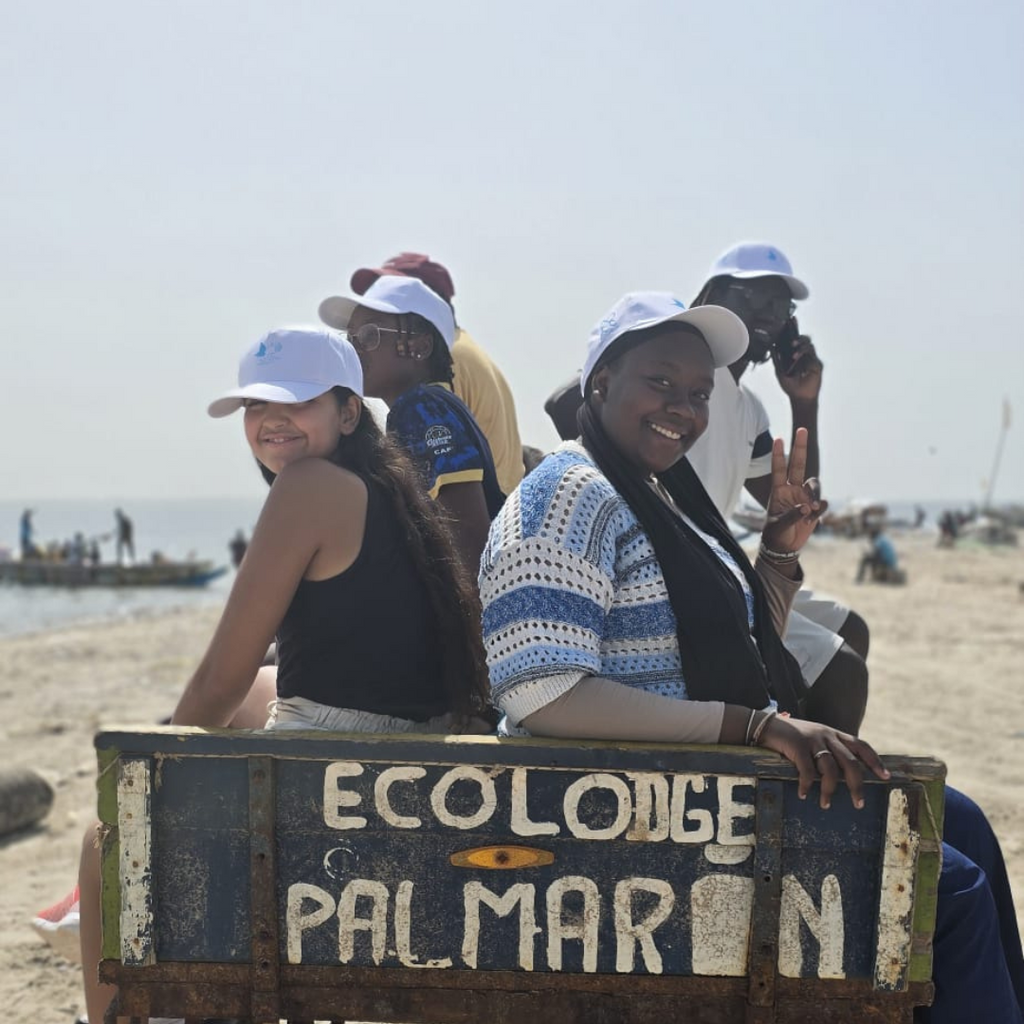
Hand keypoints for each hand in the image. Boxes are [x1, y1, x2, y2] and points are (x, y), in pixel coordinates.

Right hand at [758, 714, 889, 808]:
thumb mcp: (815, 738)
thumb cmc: (791, 736)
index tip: (886, 777)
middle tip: (859, 804)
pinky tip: (803, 794)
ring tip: (825, 805)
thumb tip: (844, 773)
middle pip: (851, 762)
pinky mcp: (797, 745)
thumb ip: (829, 749)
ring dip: (829, 790)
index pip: (861, 745)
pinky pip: (807, 770)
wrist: (766, 725)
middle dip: (857, 785)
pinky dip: (807, 785)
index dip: (875, 761)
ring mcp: (812, 739)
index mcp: (834, 733)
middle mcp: (827, 735)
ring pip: (830, 769)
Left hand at [760, 427, 827, 553]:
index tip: (778, 439)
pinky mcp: (814, 508)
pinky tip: (812, 519)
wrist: (784, 547)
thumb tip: (807, 507)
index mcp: (779, 491)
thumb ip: (793, 515)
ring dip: (814, 495)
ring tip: (809, 510)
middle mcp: (792, 490)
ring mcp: (804, 497)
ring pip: (814, 486)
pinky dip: (819, 510)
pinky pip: (821, 504)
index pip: (778, 469)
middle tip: (801, 429)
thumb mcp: (780, 525)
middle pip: (798, 465)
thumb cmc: (776, 534)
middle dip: (799, 447)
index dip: (778, 455)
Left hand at [776, 335, 822, 402]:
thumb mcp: (779, 371)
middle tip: (792, 340)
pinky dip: (805, 355)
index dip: (794, 329)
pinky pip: (812, 356)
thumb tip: (772, 347)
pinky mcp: (816, 364)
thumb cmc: (790, 385)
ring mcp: (810, 359)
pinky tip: (797, 358)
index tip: (791, 320)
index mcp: (794, 355)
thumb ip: (776, 359)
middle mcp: (803, 355)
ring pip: (809, 345)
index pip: (794, 339)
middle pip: (804, 340)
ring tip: (793, 352)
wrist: (798, 397)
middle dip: (799, 336)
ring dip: (801, 346)